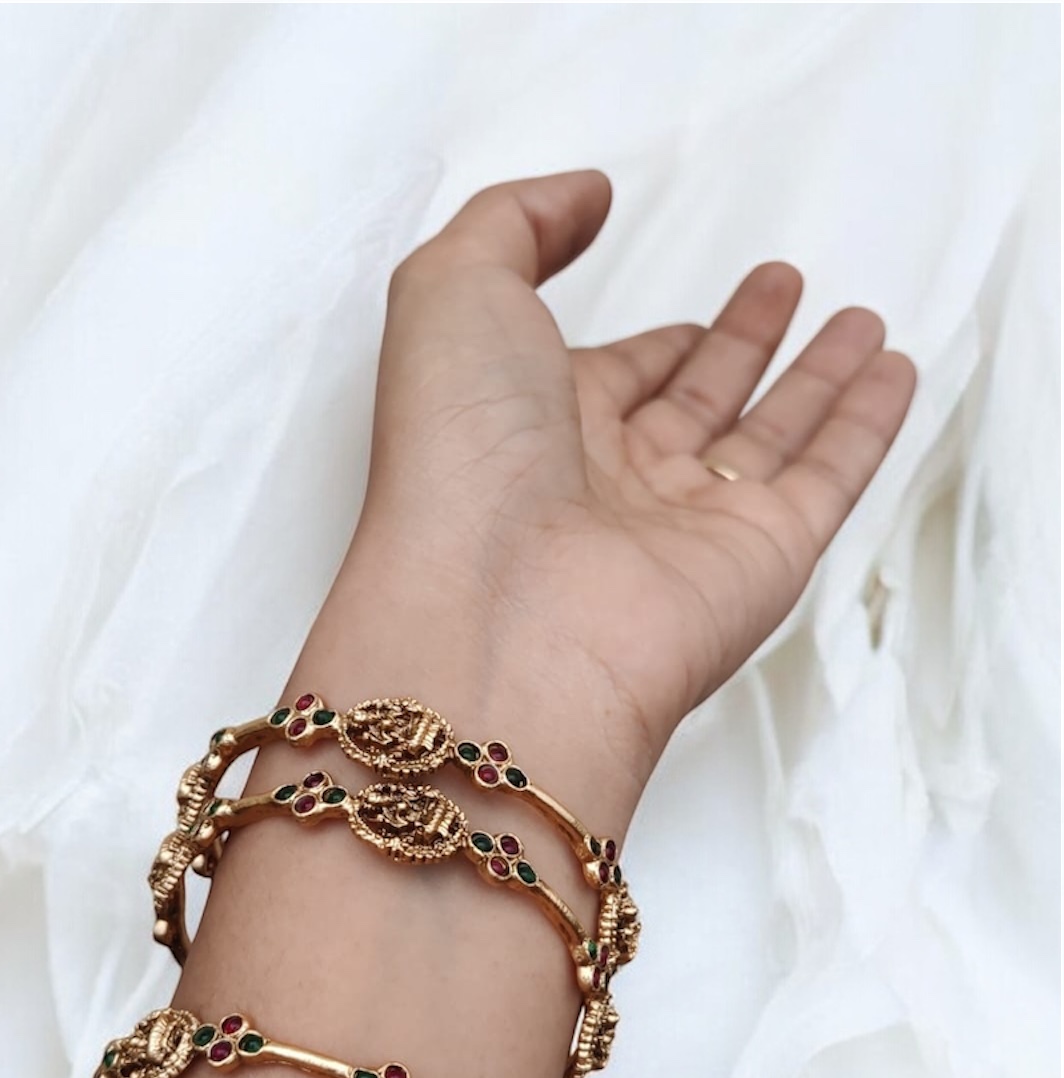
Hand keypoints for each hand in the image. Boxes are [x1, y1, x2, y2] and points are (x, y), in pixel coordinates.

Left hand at [336, 169, 914, 797]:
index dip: (653, 344)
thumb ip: (515, 223)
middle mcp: (611, 484)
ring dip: (814, 379)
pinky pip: (828, 478)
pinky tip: (891, 372)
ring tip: (858, 322)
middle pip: (692, 406)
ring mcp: (689, 528)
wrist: (501, 617)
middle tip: (782, 288)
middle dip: (738, 346)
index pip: (612, 379)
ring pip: (768, 439)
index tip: (690, 313)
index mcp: (535, 429)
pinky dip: (866, 426)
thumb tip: (592, 196)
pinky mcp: (763, 559)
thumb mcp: (451, 293)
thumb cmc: (459, 451)